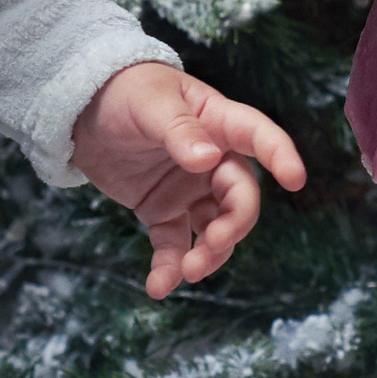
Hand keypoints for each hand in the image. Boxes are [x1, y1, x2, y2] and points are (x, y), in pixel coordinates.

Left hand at [70, 61, 306, 298]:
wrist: (81, 109)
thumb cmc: (123, 90)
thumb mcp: (150, 103)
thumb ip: (179, 131)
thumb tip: (208, 160)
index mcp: (216, 121)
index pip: (258, 136)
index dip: (280, 155)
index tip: (295, 179)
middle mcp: (212, 159)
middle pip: (239, 197)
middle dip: (233, 225)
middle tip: (212, 244)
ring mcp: (189, 188)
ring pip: (214, 228)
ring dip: (209, 253)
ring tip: (188, 272)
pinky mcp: (163, 210)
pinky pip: (175, 244)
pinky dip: (170, 267)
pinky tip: (158, 287)